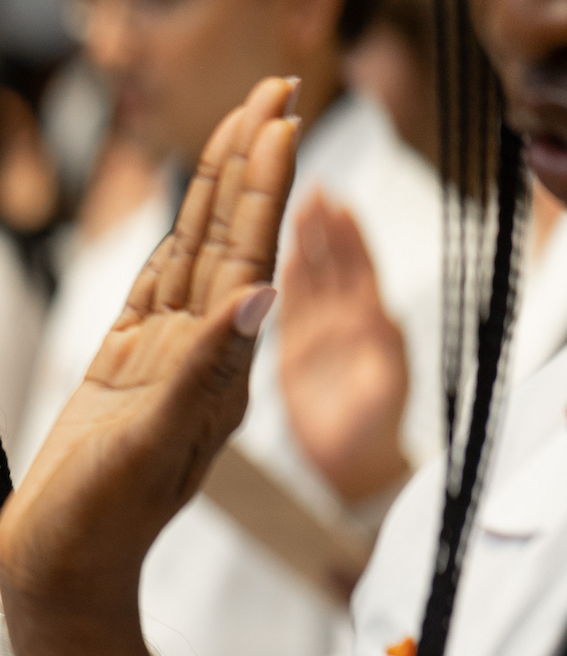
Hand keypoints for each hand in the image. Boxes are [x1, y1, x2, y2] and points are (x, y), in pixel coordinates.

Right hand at [0, 75, 300, 655]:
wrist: (61, 569)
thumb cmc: (101, 518)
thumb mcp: (155, 444)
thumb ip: (203, 369)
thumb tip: (262, 296)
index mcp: (214, 365)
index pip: (247, 252)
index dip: (263, 182)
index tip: (282, 115)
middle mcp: (198, 354)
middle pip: (231, 236)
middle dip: (253, 161)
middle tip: (277, 86)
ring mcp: (161, 359)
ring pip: (194, 253)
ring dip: (219, 188)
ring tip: (241, 123)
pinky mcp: (122, 370)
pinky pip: (153, 291)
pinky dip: (171, 243)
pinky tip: (185, 213)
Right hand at [280, 191, 410, 503]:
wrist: (355, 470)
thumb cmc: (372, 439)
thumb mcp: (383, 396)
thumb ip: (382, 355)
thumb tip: (382, 316)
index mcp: (369, 328)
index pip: (357, 268)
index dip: (348, 234)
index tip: (337, 199)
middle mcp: (343, 325)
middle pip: (331, 262)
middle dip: (322, 223)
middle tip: (311, 185)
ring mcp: (317, 337)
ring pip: (307, 277)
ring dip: (301, 240)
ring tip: (291, 203)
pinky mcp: (291, 355)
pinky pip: (285, 306)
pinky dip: (279, 277)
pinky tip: (271, 253)